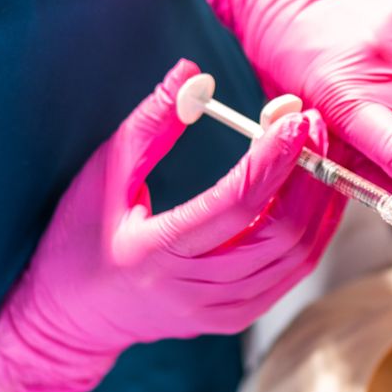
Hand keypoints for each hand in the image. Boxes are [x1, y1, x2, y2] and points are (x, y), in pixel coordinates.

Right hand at [0, 59, 345, 391]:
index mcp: (154, 252)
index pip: (235, 205)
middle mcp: (192, 290)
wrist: (72, 316)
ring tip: (319, 152)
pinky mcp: (235, 318)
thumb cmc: (80, 235)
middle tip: (313, 126)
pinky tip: (311, 192)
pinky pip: (290, 274)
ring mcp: (219, 312)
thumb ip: (150, 124)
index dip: (274, 159)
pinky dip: (311, 231)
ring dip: (319, 202)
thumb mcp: (104, 173)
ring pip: (296, 258)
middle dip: (307, 175)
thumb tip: (193, 72)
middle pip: (279, 234)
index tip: (296, 119)